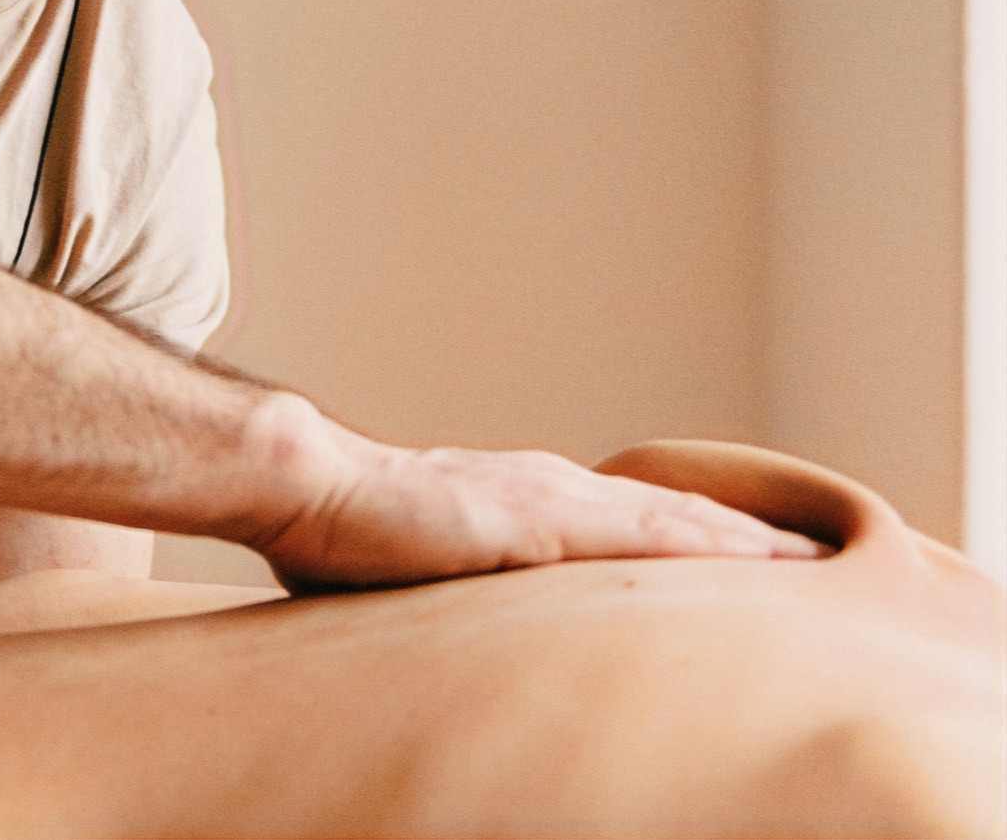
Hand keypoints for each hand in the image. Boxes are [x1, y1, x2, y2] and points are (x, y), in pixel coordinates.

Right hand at [250, 403, 823, 592]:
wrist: (307, 485)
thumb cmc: (341, 532)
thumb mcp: (415, 570)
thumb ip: (456, 593)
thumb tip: (453, 633)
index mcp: (522, 496)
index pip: (626, 515)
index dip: (689, 531)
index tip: (744, 553)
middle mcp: (548, 486)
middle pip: (667, 511)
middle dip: (739, 536)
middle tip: (811, 559)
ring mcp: (545, 497)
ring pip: (668, 519)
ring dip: (740, 542)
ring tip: (805, 563)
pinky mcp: (535, 520)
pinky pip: (637, 536)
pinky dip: (699, 546)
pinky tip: (745, 563)